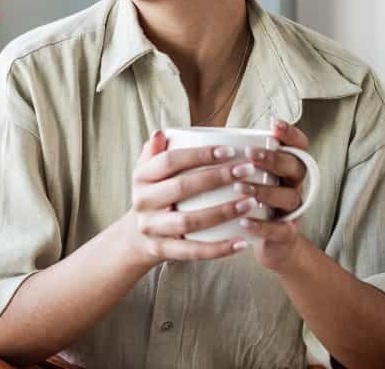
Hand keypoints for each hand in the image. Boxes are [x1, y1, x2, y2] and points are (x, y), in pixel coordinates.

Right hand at [122, 130, 260, 267]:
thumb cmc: (154, 194)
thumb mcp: (148, 171)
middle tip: (247, 170)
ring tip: (250, 203)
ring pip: (189, 221)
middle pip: (181, 188)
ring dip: (222, 212)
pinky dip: (219, 249)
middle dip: (217, 178)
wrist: (134, 237)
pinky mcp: (162, 251)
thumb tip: (162, 133)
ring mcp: (151, 228)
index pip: (170, 161)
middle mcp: (142, 201)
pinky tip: (242, 242)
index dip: (200, 155)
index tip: (231, 151)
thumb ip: (156, 152)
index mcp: (141, 176)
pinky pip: (192, 252)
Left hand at [234, 117, 311, 272]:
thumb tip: (175, 136)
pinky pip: (280, 230)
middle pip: (296, 167)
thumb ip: (224, 157)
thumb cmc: (249, 203)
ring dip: (265, 191)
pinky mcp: (287, 235)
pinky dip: (262, 226)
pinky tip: (243, 222)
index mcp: (285, 168)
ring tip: (240, 187)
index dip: (290, 134)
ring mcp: (292, 210)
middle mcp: (293, 186)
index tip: (273, 124)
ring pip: (289, 197)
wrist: (268, 244)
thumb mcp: (244, 177)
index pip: (298, 146)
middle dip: (274, 159)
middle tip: (250, 154)